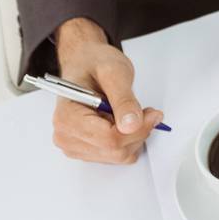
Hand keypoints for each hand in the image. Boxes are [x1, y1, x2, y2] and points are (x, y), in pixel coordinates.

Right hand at [50, 18, 163, 163]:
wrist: (85, 63)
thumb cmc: (95, 64)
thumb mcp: (115, 73)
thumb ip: (124, 100)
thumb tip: (132, 125)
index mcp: (67, 117)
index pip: (108, 139)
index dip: (138, 129)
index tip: (153, 114)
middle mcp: (65, 136)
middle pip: (114, 151)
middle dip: (138, 132)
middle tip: (147, 111)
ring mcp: (74, 145)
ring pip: (118, 156)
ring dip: (134, 136)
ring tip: (132, 112)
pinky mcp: (86, 149)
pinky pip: (116, 156)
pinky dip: (128, 141)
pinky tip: (125, 122)